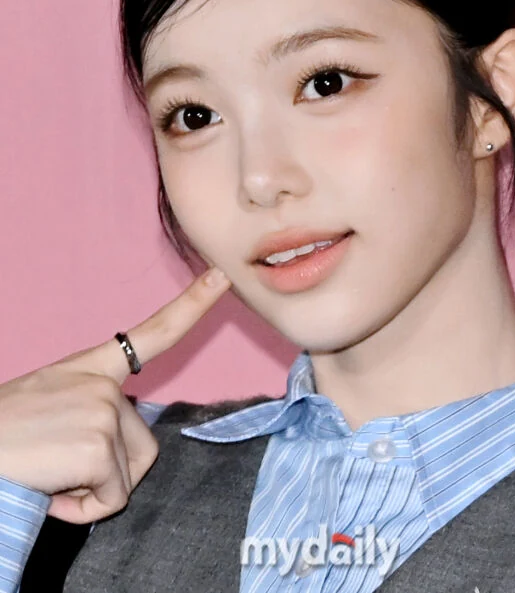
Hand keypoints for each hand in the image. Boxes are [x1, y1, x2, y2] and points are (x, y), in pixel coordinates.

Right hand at [0, 267, 230, 523]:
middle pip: (143, 446)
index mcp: (91, 367)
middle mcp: (103, 383)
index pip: (152, 333)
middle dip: (107, 471)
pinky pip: (111, 498)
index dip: (192, 305)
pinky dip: (81, 510)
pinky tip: (49, 489)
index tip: (221, 276)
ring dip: (90, 491)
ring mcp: (102, 410)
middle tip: (56, 463)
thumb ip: (92, 409)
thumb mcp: (50, 406)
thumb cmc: (4, 436)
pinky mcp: (97, 445)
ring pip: (127, 476)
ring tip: (48, 472)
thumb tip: (119, 441)